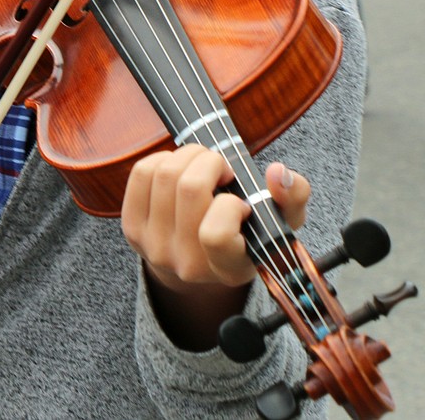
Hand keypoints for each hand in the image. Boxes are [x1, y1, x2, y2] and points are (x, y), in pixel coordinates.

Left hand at [122, 146, 308, 347]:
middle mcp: (187, 264)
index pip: (215, 234)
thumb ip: (292, 198)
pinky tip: (178, 169)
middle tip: (221, 168)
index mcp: (228, 269)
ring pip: (164, 174)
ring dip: (187, 156)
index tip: (240, 202)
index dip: (229, 205)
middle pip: (188, 188)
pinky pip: (142, 173)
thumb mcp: (279, 222)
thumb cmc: (247, 233)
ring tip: (202, 166)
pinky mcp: (132, 227)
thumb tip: (278, 172)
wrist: (201, 257)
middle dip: (209, 161)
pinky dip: (163, 159)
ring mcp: (154, 247)